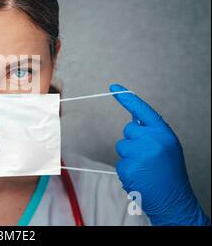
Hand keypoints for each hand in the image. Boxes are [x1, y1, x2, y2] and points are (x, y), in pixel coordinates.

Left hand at [110, 84, 209, 225]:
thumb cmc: (170, 174)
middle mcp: (152, 141)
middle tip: (147, 157)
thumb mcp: (166, 147)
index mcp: (164, 134)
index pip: (142, 110)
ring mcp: (140, 154)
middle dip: (133, 141)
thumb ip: (151, 132)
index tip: (113, 87)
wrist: (175, 201)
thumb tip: (134, 118)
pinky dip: (127, 170)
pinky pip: (120, 163)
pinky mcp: (129, 167)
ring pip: (121, 146)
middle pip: (128, 130)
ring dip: (129, 156)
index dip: (127, 98)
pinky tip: (140, 177)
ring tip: (144, 169)